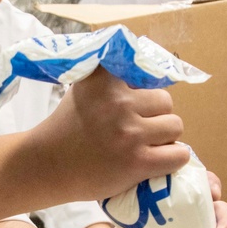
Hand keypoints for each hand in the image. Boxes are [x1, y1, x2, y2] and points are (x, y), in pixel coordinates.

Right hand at [32, 69, 189, 201]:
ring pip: (175, 127)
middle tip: (135, 128)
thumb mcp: (83, 88)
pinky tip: (155, 161)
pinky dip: (172, 159)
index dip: (143, 90)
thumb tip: (147, 60)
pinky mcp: (137, 162)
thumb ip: (110, 75)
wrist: (47, 167)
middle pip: (166, 101)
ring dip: (163, 138)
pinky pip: (178, 155)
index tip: (132, 101)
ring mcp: (129, 133)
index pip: (147, 74)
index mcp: (104, 81)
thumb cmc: (68, 128)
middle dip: (154, 115)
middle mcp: (117, 103)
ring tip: (143, 145)